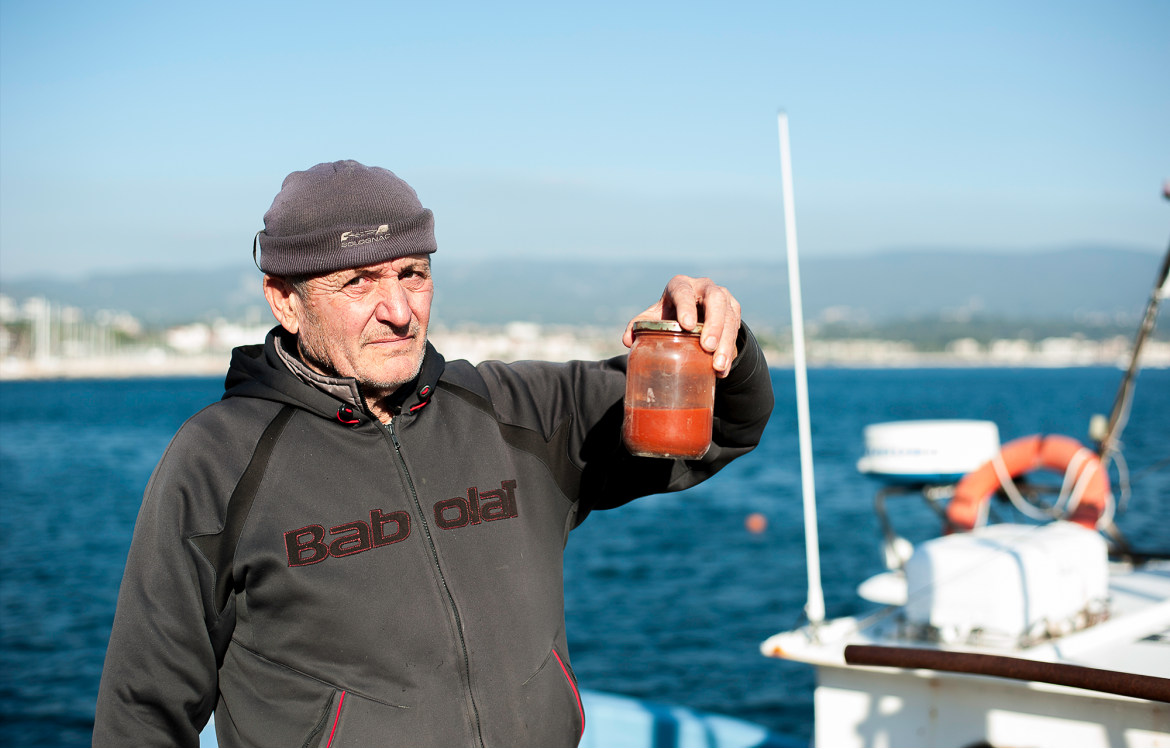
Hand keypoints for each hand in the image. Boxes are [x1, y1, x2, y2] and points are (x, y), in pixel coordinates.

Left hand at [623, 275, 741, 377]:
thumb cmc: (668, 315)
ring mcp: (723, 297)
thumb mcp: (654, 318)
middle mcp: (704, 287)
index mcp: (680, 285)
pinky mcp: (734, 310)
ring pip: (730, 316)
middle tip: (708, 347)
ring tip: (718, 366)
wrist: (692, 312)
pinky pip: (736, 328)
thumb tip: (627, 341)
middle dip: (714, 324)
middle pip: (715, 300)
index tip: (686, 326)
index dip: (686, 306)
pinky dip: (730, 350)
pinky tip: (722, 369)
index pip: (684, 291)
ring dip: (726, 342)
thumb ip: (639, 326)